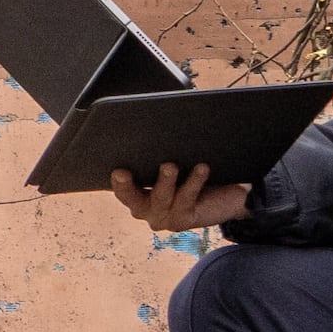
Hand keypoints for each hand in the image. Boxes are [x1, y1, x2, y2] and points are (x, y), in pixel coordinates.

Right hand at [109, 162, 249, 232]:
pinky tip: (202, 168)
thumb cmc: (182, 171)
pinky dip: (193, 181)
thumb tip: (140, 111)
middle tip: (121, 173)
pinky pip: (186, 198)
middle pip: (130, 198)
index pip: (118, 184)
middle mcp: (141, 208)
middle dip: (124, 186)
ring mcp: (161, 217)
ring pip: (160, 197)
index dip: (115, 180)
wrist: (217, 199)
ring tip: (170, 166)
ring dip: (164, 181)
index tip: (117, 171)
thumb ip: (151, 150)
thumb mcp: (162, 161)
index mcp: (130, 191)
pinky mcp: (183, 220)